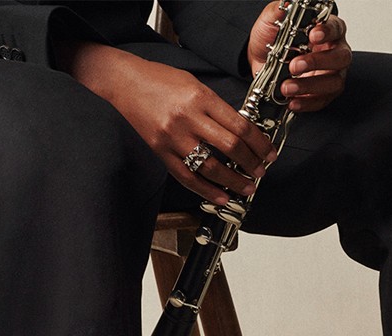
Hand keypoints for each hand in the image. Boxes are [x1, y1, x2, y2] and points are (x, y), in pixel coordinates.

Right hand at [57, 42, 276, 206]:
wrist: (121, 83)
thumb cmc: (159, 81)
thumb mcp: (194, 85)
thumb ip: (217, 109)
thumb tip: (244, 133)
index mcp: (199, 97)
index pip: (240, 125)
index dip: (260, 143)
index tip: (269, 153)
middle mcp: (187, 118)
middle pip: (230, 147)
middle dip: (251, 164)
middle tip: (261, 172)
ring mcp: (173, 138)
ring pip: (211, 167)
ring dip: (234, 182)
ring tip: (247, 188)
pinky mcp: (161, 153)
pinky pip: (188, 178)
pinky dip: (208, 191)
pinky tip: (222, 198)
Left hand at [248, 3, 350, 112]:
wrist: (260, 61)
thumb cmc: (272, 39)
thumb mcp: (272, 20)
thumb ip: (280, 11)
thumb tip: (287, 4)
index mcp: (327, 30)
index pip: (336, 28)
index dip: (327, 32)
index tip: (313, 35)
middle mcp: (334, 52)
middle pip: (341, 58)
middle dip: (318, 62)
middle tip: (295, 65)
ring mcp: (332, 75)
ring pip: (333, 83)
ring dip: (309, 86)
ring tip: (287, 87)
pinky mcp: (324, 95)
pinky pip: (321, 101)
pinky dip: (306, 103)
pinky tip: (292, 101)